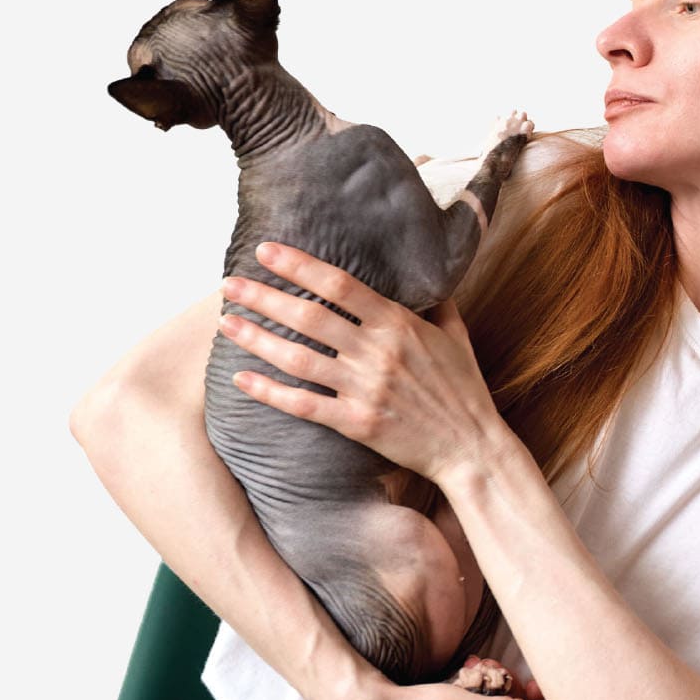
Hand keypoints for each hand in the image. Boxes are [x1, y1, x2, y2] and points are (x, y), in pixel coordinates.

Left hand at [217, 241, 516, 481]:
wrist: (472, 447)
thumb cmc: (464, 390)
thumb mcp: (455, 335)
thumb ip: (434, 303)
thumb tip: (424, 274)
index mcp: (398, 324)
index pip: (339, 284)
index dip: (299, 265)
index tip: (266, 251)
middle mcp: (377, 352)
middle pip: (309, 317)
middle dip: (264, 297)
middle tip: (228, 284)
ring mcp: (364, 389)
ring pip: (299, 359)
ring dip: (258, 340)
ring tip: (226, 324)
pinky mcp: (356, 423)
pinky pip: (303, 405)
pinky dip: (269, 392)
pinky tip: (240, 379)